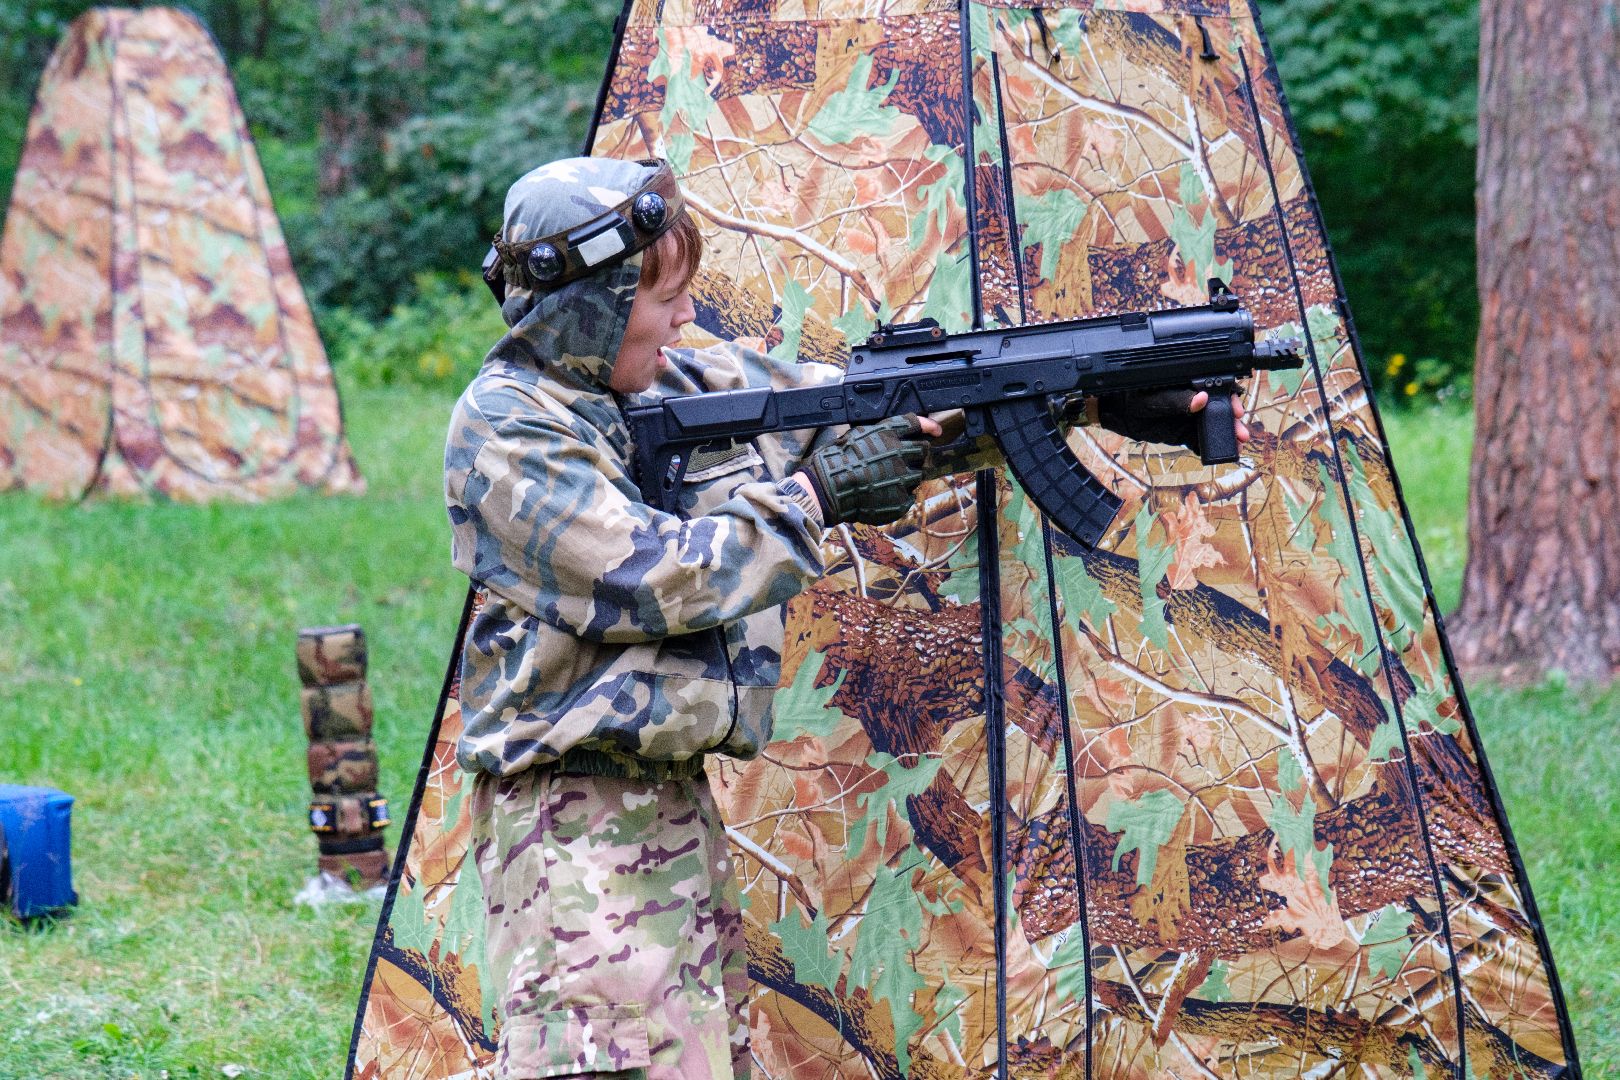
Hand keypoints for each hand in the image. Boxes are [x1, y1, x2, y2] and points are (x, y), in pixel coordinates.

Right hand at [802, 415, 935, 525]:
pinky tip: (884, 494)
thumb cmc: (837, 460)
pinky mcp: (901, 498)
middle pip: (923, 450)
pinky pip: (909, 495)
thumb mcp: (857, 434)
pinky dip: (900, 495)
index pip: (917, 424)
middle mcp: (901, 452)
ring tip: (887, 480)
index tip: (936, 431)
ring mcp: (903, 477)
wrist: (829, 488)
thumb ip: (880, 432)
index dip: (929, 426)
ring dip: (908, 475)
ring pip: (918, 474)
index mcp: (889, 434)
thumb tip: (894, 433)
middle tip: (904, 461)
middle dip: (917, 453)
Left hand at [1095, 387, 1247, 451]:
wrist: (1114, 413)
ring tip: (1237, 444)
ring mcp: (1189, 416)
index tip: (1236, 410)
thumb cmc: (1129, 397)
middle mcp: (1192, 397)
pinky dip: (1209, 447)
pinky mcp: (1183, 433)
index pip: (1216, 386)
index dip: (1229, 397)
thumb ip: (1175, 400)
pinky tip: (1217, 452)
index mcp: (1187, 382)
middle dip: (1232, 420)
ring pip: (1213, 425)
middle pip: (1220, 408)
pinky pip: (1199, 440)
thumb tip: (1200, 399)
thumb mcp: (1151, 398)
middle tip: (1241, 431)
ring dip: (1225, 435)